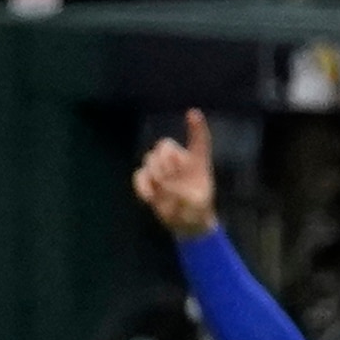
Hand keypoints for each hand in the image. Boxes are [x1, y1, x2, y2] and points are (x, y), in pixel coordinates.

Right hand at [132, 107, 220, 239]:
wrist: (186, 225)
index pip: (198, 141)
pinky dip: (142, 185)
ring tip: (162, 190)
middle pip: (164, 145)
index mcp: (197, 162)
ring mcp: (163, 171)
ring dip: (154, 173)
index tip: (193, 114)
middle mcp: (179, 161)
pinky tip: (149, 198)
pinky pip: (139, 175)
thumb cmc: (198, 213)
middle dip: (164, 160)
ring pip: (150, 158)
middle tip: (168, 179)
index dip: (196, 127)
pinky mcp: (150, 182)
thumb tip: (168, 189)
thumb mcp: (199, 209)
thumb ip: (186, 199)